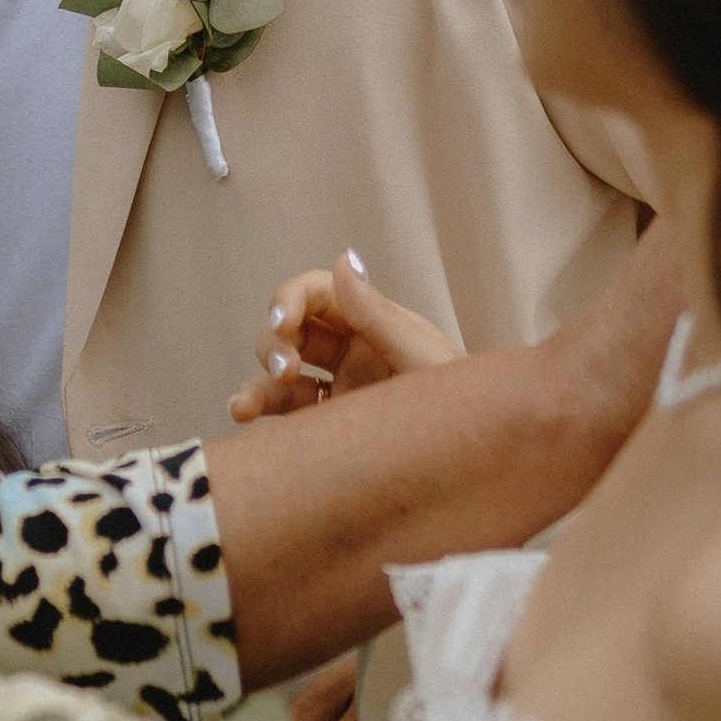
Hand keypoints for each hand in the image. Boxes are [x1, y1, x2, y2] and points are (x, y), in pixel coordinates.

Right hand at [230, 249, 464, 422]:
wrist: (476, 462)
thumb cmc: (463, 405)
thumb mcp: (420, 356)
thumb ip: (377, 314)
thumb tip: (343, 259)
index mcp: (373, 323)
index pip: (318, 293)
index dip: (291, 299)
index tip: (282, 320)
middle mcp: (351, 352)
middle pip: (292, 331)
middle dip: (276, 344)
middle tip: (285, 369)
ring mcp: (338, 390)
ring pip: (281, 373)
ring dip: (259, 381)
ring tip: (244, 406)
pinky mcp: (330, 427)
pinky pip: (286, 415)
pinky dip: (259, 412)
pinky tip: (244, 418)